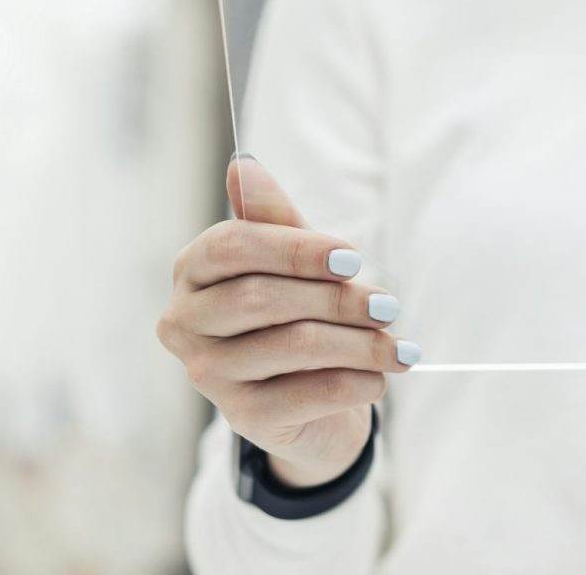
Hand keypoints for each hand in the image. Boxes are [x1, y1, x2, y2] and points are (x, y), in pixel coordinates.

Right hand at [157, 155, 418, 486]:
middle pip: (262, 298)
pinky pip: (309, 392)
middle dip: (338, 299)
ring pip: (293, 346)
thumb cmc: (298, 312)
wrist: (310, 403)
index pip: (233, 247)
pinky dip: (356, 381)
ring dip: (360, 343)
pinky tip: (380, 377)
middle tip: (389, 305)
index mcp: (192, 271)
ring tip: (400, 346)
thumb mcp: (292, 259)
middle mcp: (185, 323)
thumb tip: (244, 166)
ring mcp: (208, 374)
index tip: (353, 257)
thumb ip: (272, 217)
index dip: (296, 249)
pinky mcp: (243, 418)